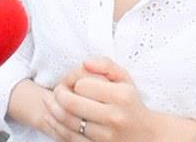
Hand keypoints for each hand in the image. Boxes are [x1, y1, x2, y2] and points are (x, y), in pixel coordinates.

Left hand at [42, 57, 160, 141]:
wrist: (147, 136)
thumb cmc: (131, 103)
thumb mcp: (125, 79)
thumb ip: (106, 64)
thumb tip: (85, 62)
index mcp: (121, 96)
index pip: (83, 85)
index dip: (74, 81)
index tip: (73, 82)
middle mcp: (114, 117)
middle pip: (72, 104)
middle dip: (58, 95)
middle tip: (56, 90)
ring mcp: (106, 137)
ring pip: (68, 122)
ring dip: (52, 110)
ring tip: (48, 101)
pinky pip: (69, 138)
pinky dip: (56, 127)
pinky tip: (51, 118)